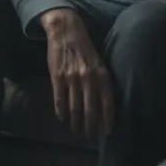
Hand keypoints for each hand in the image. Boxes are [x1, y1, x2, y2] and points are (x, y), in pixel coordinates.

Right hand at [39, 8, 114, 137]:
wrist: (66, 30)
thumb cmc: (84, 48)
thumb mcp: (98, 63)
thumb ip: (101, 81)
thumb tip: (103, 104)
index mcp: (102, 75)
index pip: (108, 104)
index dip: (107, 120)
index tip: (106, 133)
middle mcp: (89, 79)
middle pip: (91, 110)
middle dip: (90, 126)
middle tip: (89, 136)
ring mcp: (72, 78)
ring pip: (75, 108)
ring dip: (75, 122)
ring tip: (75, 130)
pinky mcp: (57, 77)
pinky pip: (60, 99)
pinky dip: (61, 112)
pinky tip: (62, 118)